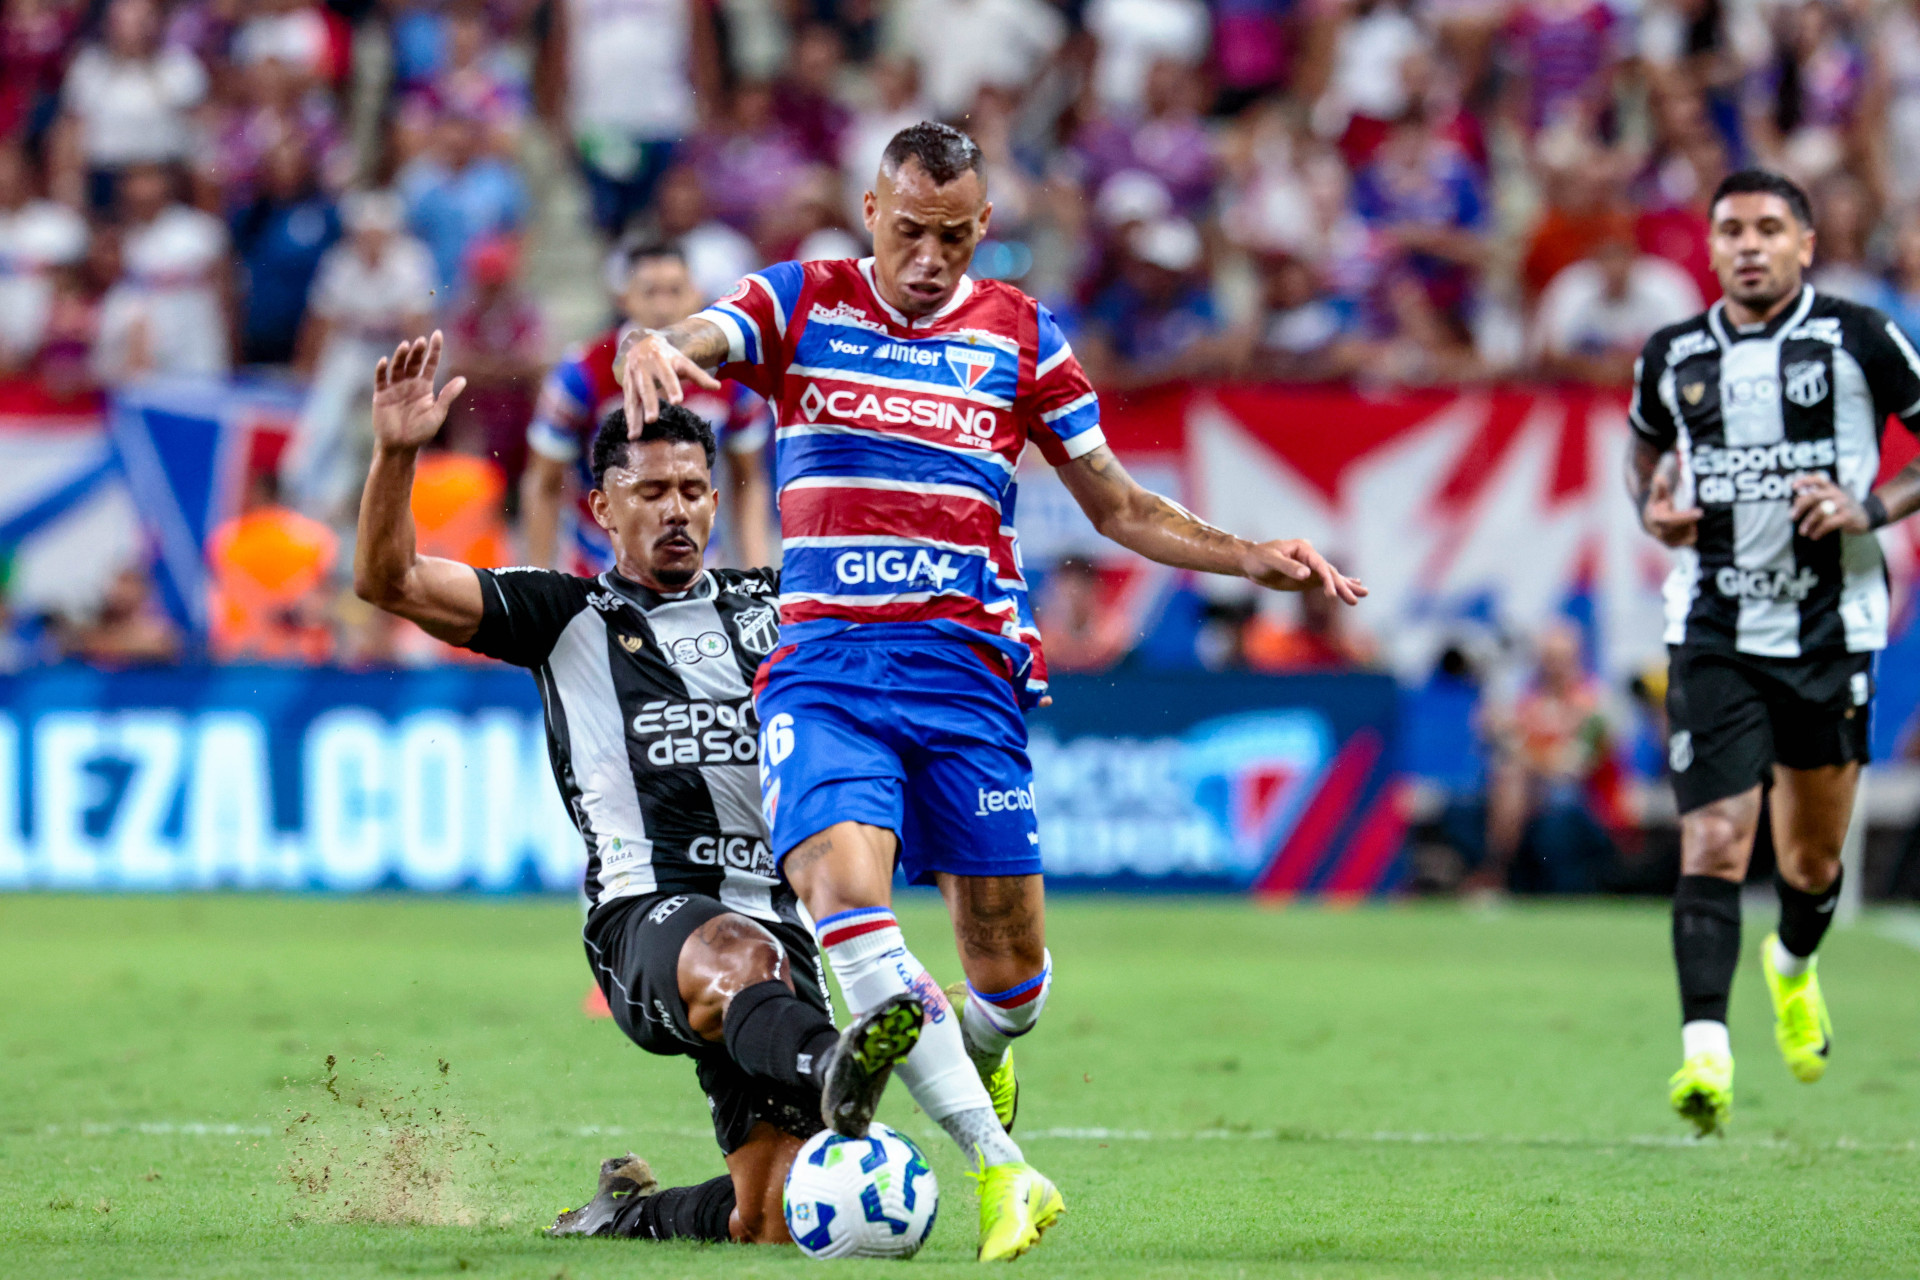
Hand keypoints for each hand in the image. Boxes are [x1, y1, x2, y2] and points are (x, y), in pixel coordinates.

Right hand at [372, 332, 465, 451]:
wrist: (401, 446)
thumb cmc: (421, 432)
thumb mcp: (437, 414)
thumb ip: (447, 396)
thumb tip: (463, 379)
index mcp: (424, 386)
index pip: (430, 363)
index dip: (434, 349)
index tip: (437, 334)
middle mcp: (409, 383)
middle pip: (414, 362)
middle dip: (417, 351)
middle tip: (421, 341)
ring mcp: (394, 387)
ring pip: (397, 367)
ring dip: (401, 356)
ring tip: (406, 346)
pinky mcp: (381, 395)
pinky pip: (380, 379)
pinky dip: (381, 370)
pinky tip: (384, 361)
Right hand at [615, 327, 721, 426]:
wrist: (641, 344)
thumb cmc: (667, 357)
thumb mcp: (682, 362)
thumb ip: (699, 375)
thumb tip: (718, 386)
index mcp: (660, 360)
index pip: (668, 375)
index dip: (672, 387)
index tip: (677, 401)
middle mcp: (644, 368)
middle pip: (646, 387)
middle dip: (649, 404)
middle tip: (652, 420)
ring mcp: (633, 377)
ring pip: (634, 398)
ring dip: (634, 417)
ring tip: (636, 435)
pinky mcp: (626, 386)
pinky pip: (628, 404)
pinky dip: (629, 419)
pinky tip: (632, 435)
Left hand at [1241, 539, 1367, 603]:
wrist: (1249, 562)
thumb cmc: (1258, 559)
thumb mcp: (1270, 561)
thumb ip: (1288, 567)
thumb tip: (1307, 574)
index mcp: (1304, 549)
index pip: (1320, 566)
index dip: (1328, 581)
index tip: (1332, 595)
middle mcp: (1310, 556)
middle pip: (1330, 572)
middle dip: (1343, 586)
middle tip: (1357, 598)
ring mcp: (1310, 567)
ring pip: (1331, 577)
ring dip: (1347, 586)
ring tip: (1365, 593)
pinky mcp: (1307, 578)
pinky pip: (1325, 582)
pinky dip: (1339, 585)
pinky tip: (1354, 586)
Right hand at [1640, 468, 1701, 547]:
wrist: (1649, 520)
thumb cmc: (1657, 504)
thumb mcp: (1658, 495)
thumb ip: (1660, 488)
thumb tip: (1659, 477)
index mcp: (1654, 520)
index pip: (1671, 521)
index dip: (1686, 517)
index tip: (1700, 512)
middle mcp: (1658, 533)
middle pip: (1678, 531)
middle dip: (1690, 523)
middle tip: (1700, 513)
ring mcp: (1665, 541)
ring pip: (1684, 538)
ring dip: (1692, 528)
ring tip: (1694, 519)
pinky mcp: (1673, 545)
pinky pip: (1688, 543)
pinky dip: (1693, 535)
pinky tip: (1694, 526)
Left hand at [1790, 473, 1869, 539]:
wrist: (1867, 516)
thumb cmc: (1843, 508)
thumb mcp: (1832, 499)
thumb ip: (1817, 498)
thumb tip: (1796, 501)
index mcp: (1832, 488)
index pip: (1818, 479)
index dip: (1805, 481)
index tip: (1793, 486)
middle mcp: (1837, 494)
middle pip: (1815, 497)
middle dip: (1800, 507)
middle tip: (1792, 517)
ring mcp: (1843, 505)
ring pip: (1820, 511)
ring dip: (1808, 522)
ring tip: (1803, 532)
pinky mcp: (1847, 517)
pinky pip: (1828, 523)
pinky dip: (1818, 531)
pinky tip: (1814, 536)